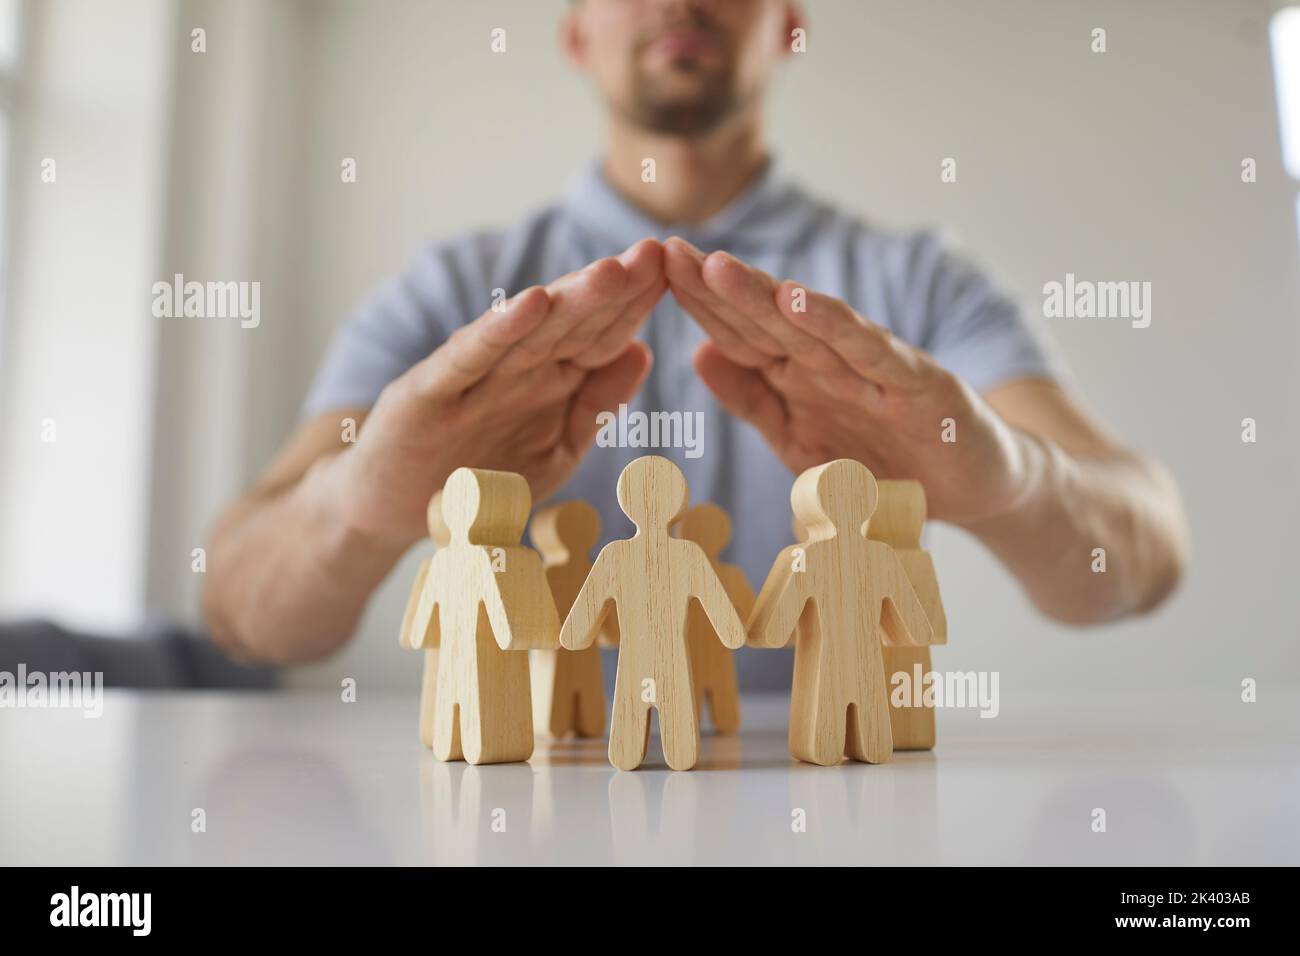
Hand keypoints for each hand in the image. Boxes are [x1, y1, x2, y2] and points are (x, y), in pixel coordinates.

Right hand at [335, 239, 665, 542]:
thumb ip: (595, 403)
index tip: (683, 272)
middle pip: (574, 322)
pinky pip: (470, 358)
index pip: (604, 335)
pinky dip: (499, 330)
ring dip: (571, 299)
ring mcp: (472, 376)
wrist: (389, 509)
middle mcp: (515, 366)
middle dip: (617, 289)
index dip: (641, 306)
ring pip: (530, 331)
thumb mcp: (554, 447)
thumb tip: (644, 350)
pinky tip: (532, 304)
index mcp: (549, 378)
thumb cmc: (474, 475)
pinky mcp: (430, 392)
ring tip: (613, 270)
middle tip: (658, 253)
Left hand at [663, 238, 1036, 522]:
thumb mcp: (801, 438)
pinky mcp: (914, 383)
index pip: (737, 334)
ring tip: (719, 265)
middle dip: (715, 285)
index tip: (648, 272)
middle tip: (667, 249)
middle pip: (763, 319)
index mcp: (797, 375)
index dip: (696, 303)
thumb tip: (698, 353)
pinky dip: (835, 326)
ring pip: (809, 325)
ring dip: (763, 295)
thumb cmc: (886, 461)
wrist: (973, 487)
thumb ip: (754, 398)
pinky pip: (869, 352)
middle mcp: (829, 361)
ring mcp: (872, 368)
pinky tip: (801, 302)